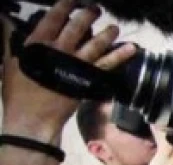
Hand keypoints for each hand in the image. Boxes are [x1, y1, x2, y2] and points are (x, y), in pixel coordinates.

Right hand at [1, 0, 135, 142]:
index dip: (65, 6)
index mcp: (39, 43)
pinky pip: (107, 65)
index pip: (54, 18)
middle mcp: (60, 50)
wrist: (33, 117)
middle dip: (88, 15)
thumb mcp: (10, 60)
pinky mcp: (88, 79)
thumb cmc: (19, 90)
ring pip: (96, 44)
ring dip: (107, 33)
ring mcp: (77, 65)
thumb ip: (9, 37)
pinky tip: (130, 48)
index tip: (73, 0)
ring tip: (114, 27)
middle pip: (78, 27)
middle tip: (96, 9)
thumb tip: (4, 18)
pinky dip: (120, 55)